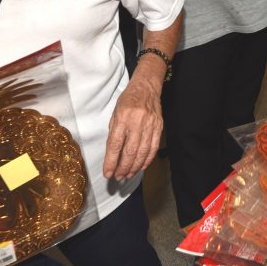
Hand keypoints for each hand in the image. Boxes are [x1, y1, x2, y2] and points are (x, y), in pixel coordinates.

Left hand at [103, 58, 163, 180]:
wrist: (147, 88)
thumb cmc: (128, 100)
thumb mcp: (115, 113)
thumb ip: (114, 133)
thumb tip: (113, 155)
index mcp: (123, 118)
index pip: (115, 144)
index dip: (111, 161)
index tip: (107, 173)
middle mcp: (137, 122)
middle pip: (130, 151)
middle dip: (123, 168)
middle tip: (118, 178)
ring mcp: (150, 125)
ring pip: (142, 152)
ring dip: (135, 167)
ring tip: (128, 175)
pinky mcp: (159, 127)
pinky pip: (153, 148)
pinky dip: (147, 160)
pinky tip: (141, 167)